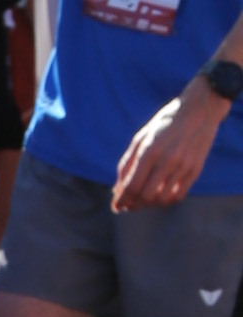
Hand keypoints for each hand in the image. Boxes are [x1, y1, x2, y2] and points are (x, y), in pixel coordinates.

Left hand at [113, 81, 226, 211]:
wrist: (200, 109)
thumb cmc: (165, 122)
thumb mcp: (142, 136)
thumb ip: (127, 162)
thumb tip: (117, 189)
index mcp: (150, 150)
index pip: (132, 186)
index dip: (121, 200)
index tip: (116, 206)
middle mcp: (167, 160)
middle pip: (145, 196)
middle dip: (133, 204)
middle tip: (128, 205)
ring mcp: (183, 166)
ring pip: (161, 199)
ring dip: (149, 205)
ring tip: (143, 201)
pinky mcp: (195, 170)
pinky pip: (178, 195)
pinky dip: (166, 201)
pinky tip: (159, 197)